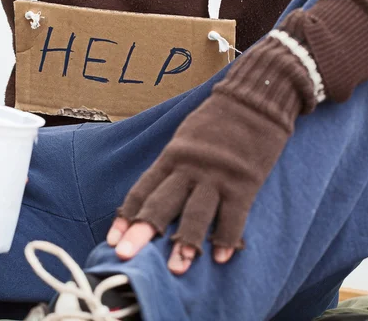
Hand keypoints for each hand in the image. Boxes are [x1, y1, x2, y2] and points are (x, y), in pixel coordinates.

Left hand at [106, 35, 315, 274]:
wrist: (255, 99)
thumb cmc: (217, 122)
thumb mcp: (185, 139)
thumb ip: (172, 167)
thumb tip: (155, 197)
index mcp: (171, 156)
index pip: (142, 189)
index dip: (127, 215)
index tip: (113, 240)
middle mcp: (189, 167)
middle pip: (162, 203)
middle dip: (143, 231)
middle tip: (126, 257)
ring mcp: (217, 175)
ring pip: (197, 213)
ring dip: (186, 243)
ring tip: (177, 269)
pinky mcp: (245, 181)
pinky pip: (235, 214)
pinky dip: (228, 237)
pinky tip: (222, 257)